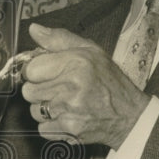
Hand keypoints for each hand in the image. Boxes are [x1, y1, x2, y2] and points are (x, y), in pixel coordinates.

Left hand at [21, 22, 149, 147]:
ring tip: (64, 103)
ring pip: (34, 110)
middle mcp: (71, 86)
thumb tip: (34, 29)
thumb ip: (59, 39)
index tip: (44, 72)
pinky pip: (42, 128)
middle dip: (39, 89)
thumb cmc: (109, 81)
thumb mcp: (90, 51)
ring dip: (44, 108)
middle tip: (57, 88)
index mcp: (75, 62)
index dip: (35, 70)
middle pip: (28, 91)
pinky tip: (67, 116)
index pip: (31, 68)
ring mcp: (69, 110)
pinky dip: (51, 125)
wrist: (129, 115)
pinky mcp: (69, 129)